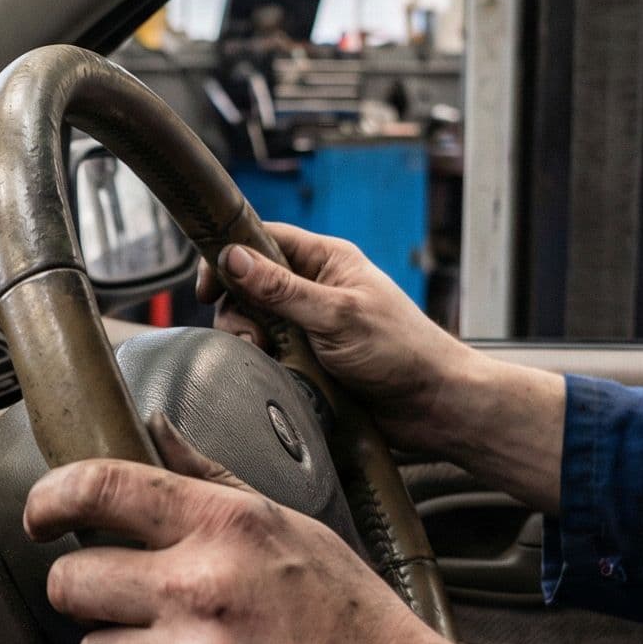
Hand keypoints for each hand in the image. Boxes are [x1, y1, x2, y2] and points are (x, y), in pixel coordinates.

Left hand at [28, 416, 557, 643]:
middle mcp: (201, 590)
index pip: (100, 488)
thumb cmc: (354, 621)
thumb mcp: (293, 529)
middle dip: (90, 594)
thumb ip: (211, 480)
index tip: (42, 517)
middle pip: (72, 583)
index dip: (51, 500)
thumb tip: (153, 428)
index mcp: (228, 527)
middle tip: (129, 603)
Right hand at [199, 222, 566, 511]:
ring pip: (256, 321)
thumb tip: (232, 257)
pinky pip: (271, 354)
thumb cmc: (401, 352)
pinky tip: (279, 376)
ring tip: (270, 360)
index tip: (208, 287)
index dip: (229, 255)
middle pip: (250, 283)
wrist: (434, 405)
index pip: (262, 238)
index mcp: (327, 261)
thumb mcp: (336, 316)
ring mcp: (312, 323)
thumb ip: (281, 289)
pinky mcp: (310, 357)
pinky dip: (266, 363)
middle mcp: (316, 287)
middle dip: (239, 310)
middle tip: (252, 339)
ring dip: (251, 341)